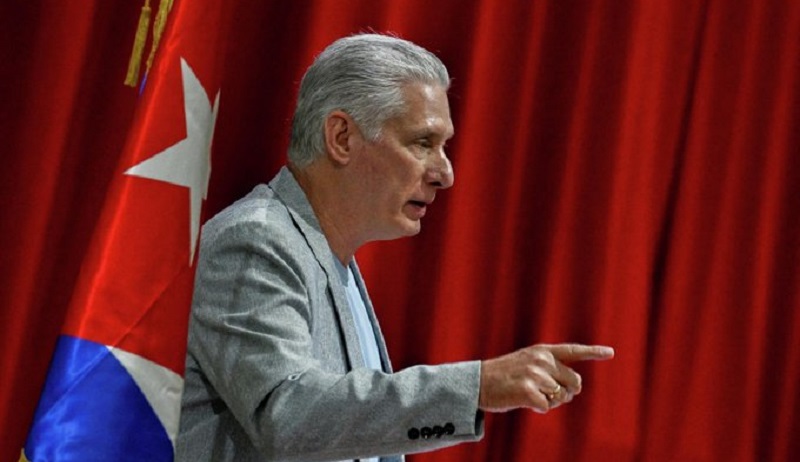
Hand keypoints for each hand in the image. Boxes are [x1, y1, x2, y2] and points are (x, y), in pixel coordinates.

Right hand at [478, 343, 613, 413]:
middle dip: (567, 392)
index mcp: (542, 351)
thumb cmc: (504, 376)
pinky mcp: (528, 390)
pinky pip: (547, 407)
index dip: (593, 352)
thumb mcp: (526, 363)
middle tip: (547, 394)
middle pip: (574, 382)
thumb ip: (550, 370)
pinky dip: (538, 408)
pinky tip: (523, 401)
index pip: (573, 350)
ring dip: (549, 401)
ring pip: (561, 397)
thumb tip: (571, 390)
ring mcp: (535, 374)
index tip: (611, 352)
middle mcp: (541, 360)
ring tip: (528, 394)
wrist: (477, 382)